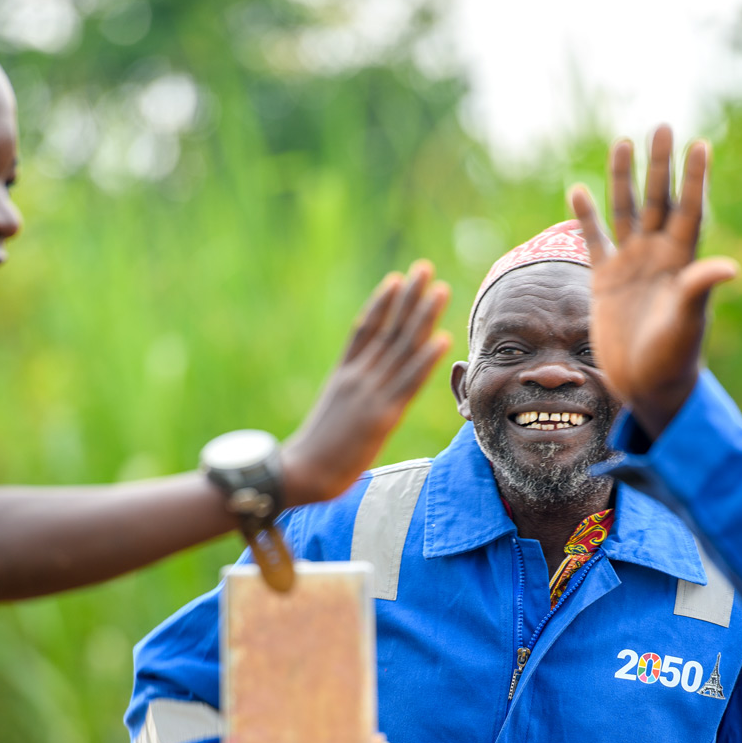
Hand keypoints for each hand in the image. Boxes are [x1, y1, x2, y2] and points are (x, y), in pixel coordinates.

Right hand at [279, 262, 450, 506]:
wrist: (298, 474)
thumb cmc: (310, 459)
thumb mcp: (330, 421)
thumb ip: (347, 405)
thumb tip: (358, 406)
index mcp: (341, 377)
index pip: (364, 331)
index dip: (382, 304)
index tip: (397, 280)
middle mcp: (356, 379)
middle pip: (387, 330)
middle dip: (407, 298)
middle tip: (424, 268)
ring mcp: (369, 395)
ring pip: (401, 348)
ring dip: (423, 317)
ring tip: (439, 289)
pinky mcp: (381, 416)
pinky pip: (408, 383)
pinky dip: (426, 360)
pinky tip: (442, 338)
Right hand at [569, 125, 737, 437]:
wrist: (644, 385)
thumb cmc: (673, 357)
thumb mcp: (687, 323)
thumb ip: (700, 289)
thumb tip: (731, 266)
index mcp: (682, 262)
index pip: (690, 210)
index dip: (695, 179)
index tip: (700, 144)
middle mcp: (657, 256)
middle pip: (659, 200)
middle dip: (660, 165)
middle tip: (662, 126)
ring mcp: (630, 265)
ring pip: (626, 212)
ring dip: (623, 179)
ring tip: (622, 142)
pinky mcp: (604, 281)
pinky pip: (594, 241)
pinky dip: (586, 218)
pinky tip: (578, 189)